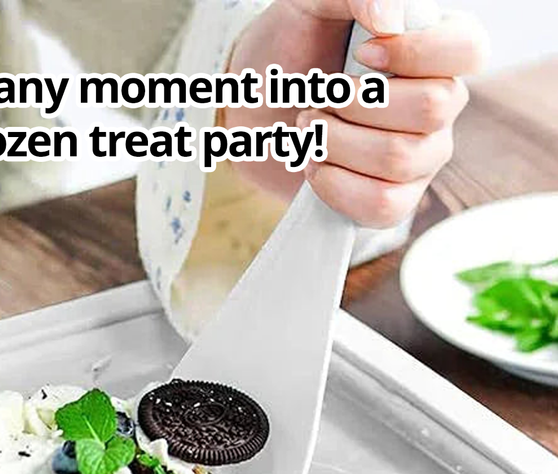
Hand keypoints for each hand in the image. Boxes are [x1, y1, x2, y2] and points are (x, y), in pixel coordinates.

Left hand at [225, 0, 488, 226]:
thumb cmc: (290, 49)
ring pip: (399, 160)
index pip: (468, 51)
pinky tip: (315, 165)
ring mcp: (421, 158)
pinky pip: (383, 206)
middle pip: (431, 110)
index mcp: (436, 49)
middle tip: (317, 99)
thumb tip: (388, 19)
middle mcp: (441, 105)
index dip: (417, 55)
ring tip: (308, 127)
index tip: (361, 54)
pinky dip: (336, 186)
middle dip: (356, 104)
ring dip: (336, 143)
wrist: (252, 109)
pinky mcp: (393, 200)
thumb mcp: (312, 4)